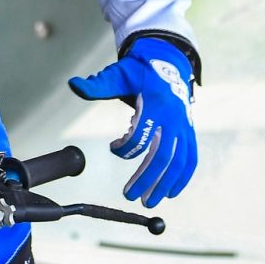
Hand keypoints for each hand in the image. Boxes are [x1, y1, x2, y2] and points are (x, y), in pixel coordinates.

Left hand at [68, 37, 196, 206]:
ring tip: (149, 201)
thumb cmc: (139, 72)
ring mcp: (185, 126)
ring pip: (179, 161)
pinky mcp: (190, 132)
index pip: (142, 134)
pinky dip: (183, 178)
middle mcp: (174, 117)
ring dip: (165, 184)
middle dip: (147, 178)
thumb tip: (74, 84)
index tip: (113, 148)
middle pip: (163, 154)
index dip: (126, 147)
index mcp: (155, 103)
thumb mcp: (118, 73)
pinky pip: (191, 159)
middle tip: (131, 196)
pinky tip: (172, 193)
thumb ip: (98, 84)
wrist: (168, 62)